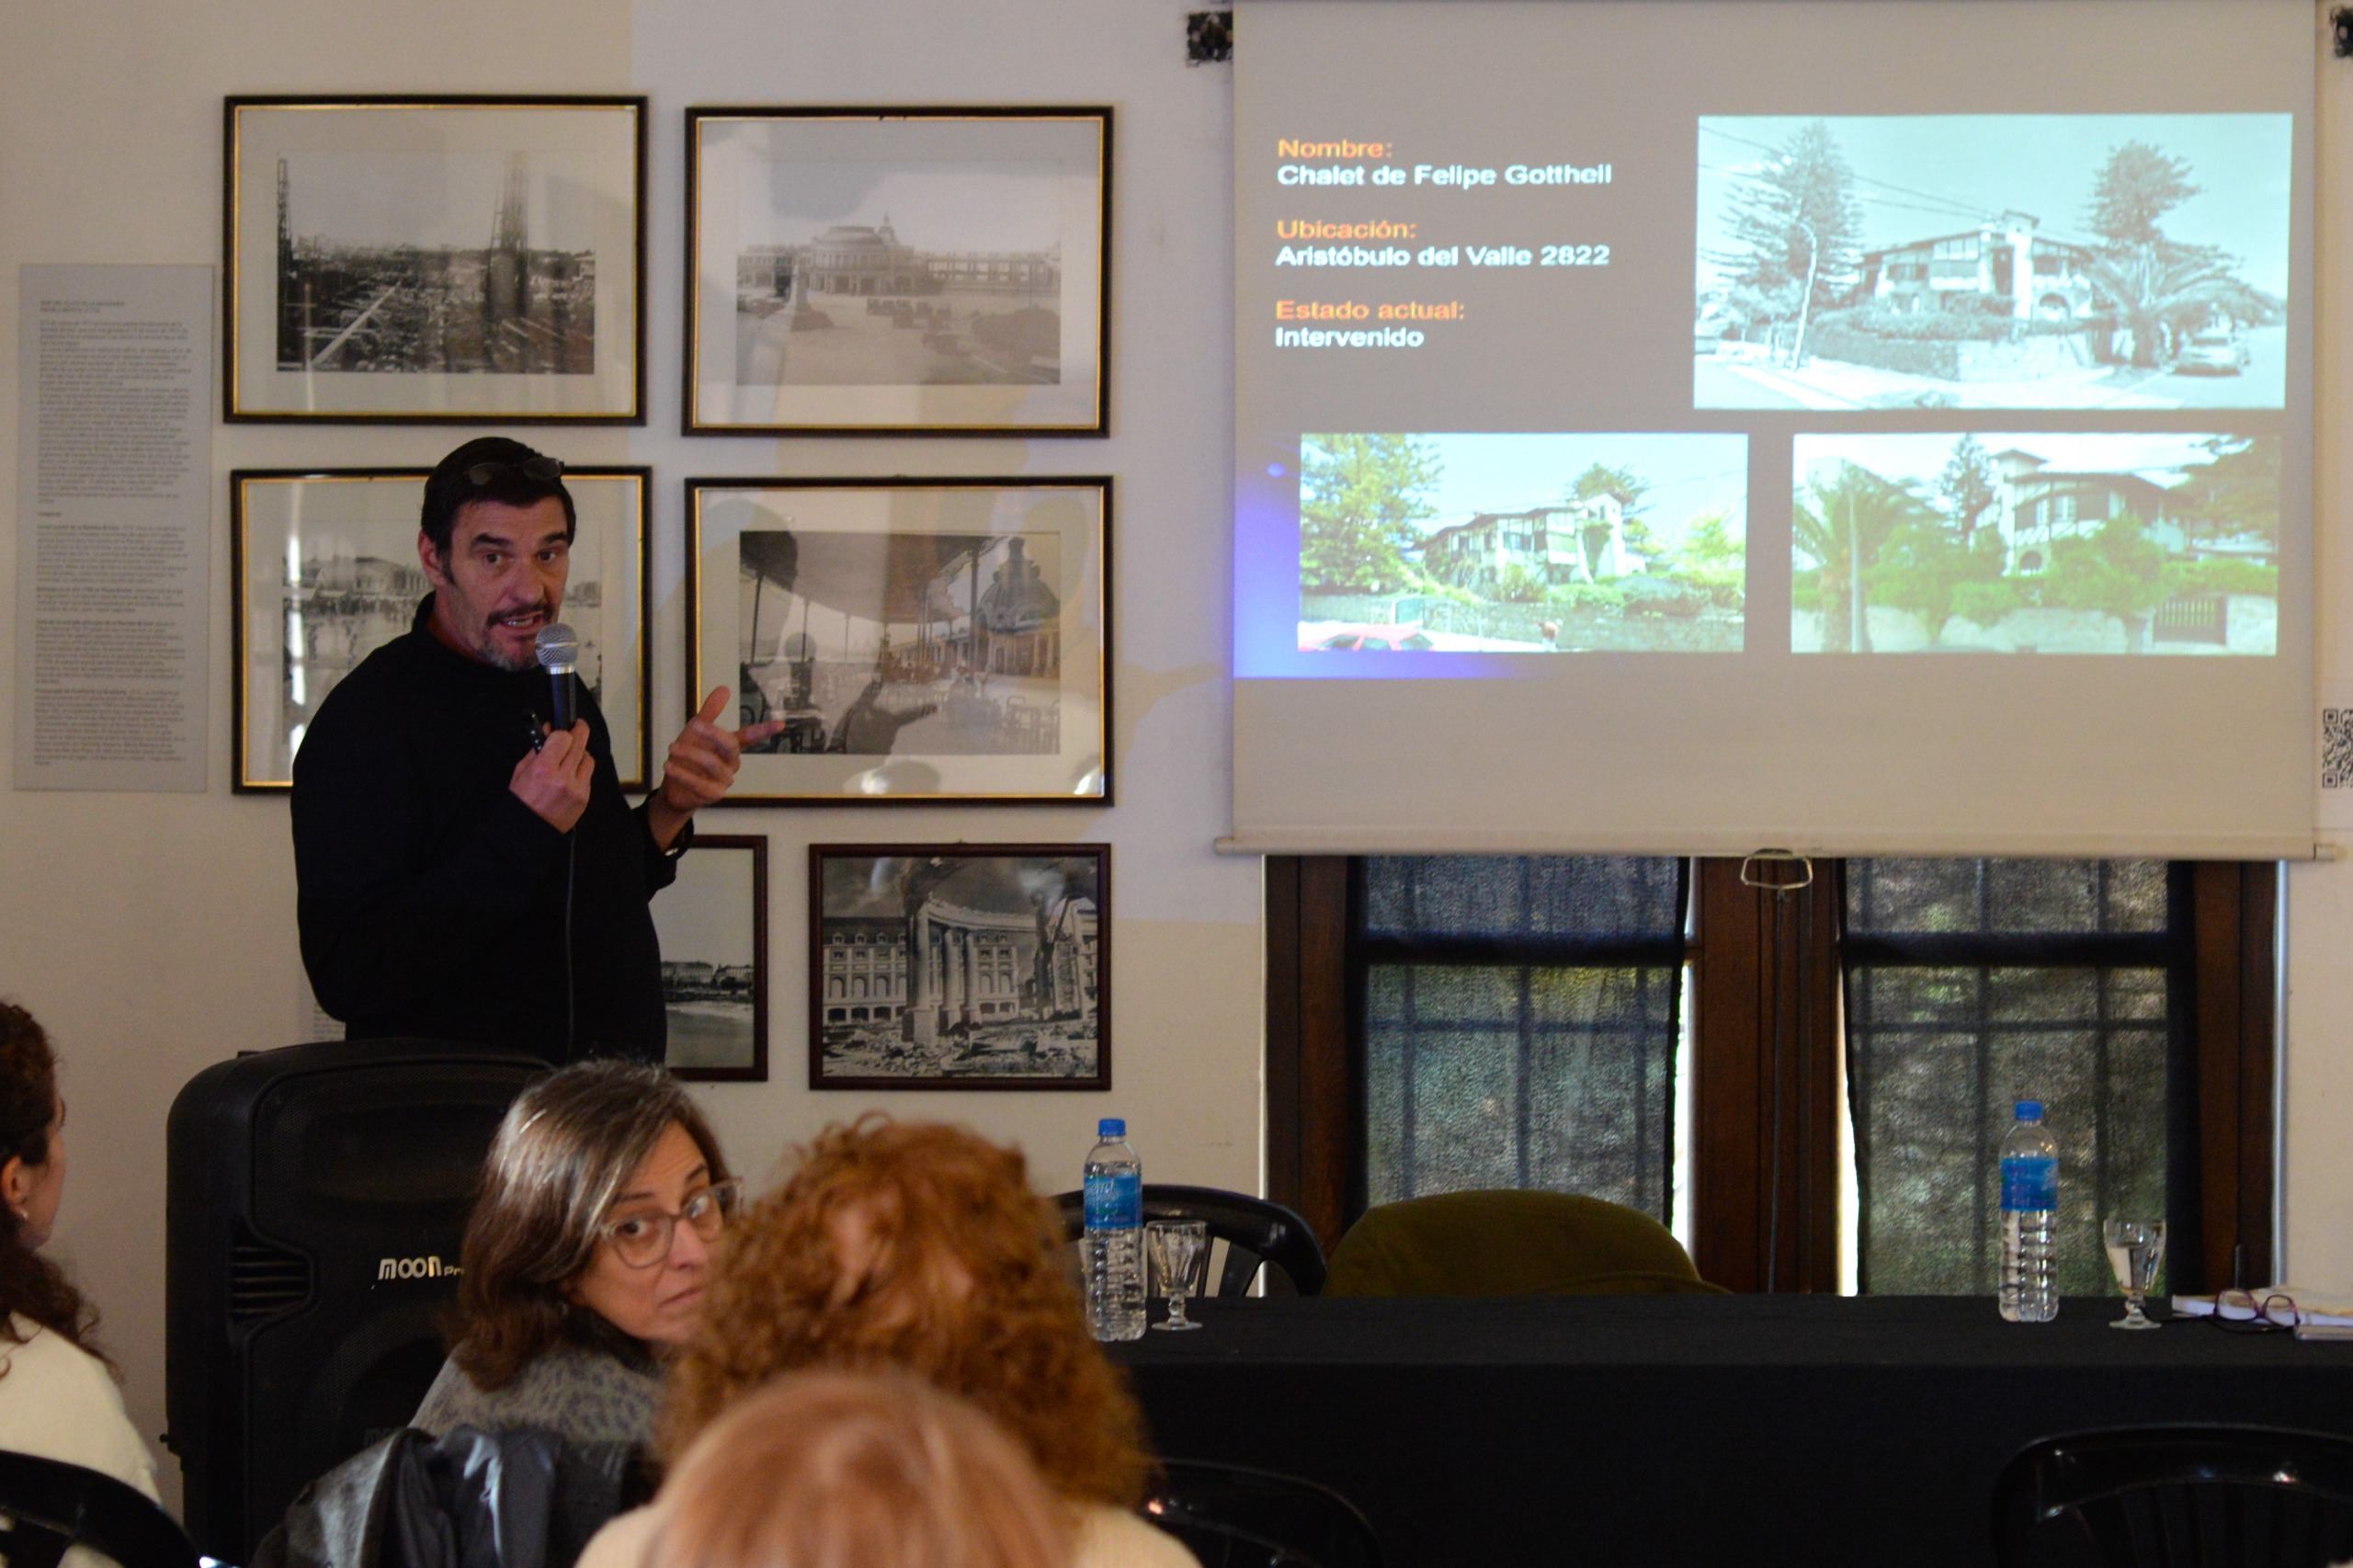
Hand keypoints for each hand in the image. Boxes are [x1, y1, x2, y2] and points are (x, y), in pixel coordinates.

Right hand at [511, 721, 593, 832]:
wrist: (528, 830)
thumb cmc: (521, 799)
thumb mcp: (522, 770)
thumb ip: (537, 748)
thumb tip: (549, 729)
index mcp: (543, 769)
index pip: (563, 738)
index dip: (563, 731)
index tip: (562, 729)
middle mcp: (563, 779)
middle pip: (580, 745)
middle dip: (579, 731)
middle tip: (578, 725)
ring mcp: (576, 790)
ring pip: (588, 759)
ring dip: (581, 753)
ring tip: (571, 754)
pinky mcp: (584, 799)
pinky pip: (588, 776)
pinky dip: (581, 771)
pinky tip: (571, 773)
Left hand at [647, 688, 782, 848]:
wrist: (674, 789)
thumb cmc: (689, 758)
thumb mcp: (695, 732)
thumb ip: (709, 713)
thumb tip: (724, 689)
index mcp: (731, 747)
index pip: (750, 736)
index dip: (764, 730)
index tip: (781, 724)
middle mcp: (731, 764)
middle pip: (730, 746)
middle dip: (713, 733)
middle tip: (694, 725)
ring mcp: (724, 781)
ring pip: (711, 763)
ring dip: (689, 754)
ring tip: (672, 749)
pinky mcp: (713, 795)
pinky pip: (699, 783)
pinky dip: (682, 773)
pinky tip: (669, 765)